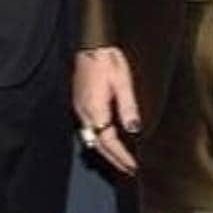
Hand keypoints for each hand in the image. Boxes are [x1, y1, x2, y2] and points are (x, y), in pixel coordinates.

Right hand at [73, 46, 139, 173]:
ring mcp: (79, 107)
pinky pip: (87, 128)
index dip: (121, 156)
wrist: (91, 43)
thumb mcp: (122, 81)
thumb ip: (128, 106)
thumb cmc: (106, 58)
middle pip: (97, 144)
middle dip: (113, 159)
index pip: (108, 141)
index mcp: (95, 109)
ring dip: (105, 150)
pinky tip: (106, 137)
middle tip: (128, 169)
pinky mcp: (78, 101)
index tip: (132, 166)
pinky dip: (98, 138)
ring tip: (119, 158)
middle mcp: (84, 112)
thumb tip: (134, 128)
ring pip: (90, 138)